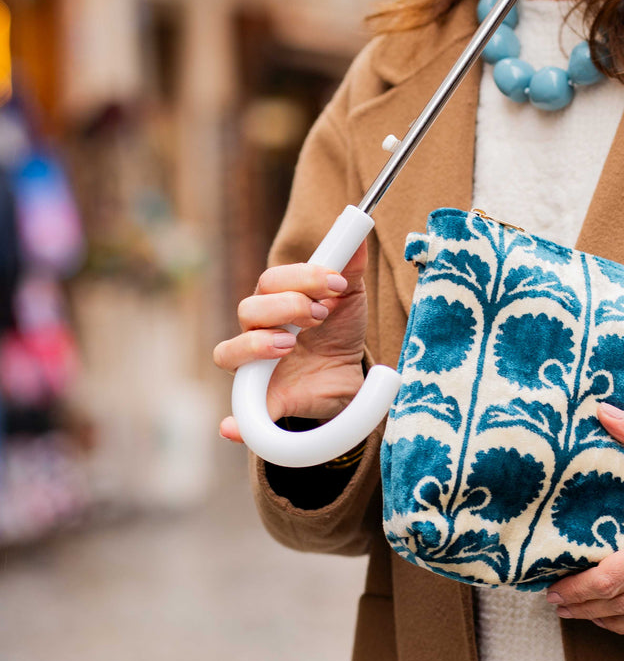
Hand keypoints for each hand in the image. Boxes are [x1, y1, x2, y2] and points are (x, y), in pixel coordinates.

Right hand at [213, 244, 368, 441]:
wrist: (350, 377)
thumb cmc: (338, 332)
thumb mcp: (349, 297)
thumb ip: (348, 267)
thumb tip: (358, 233)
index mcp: (276, 304)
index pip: (271, 281)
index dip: (301, 277)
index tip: (335, 284)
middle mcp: (257, 332)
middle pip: (248, 309)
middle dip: (286, 305)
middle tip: (320, 315)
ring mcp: (255, 369)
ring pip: (228, 352)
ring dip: (257, 343)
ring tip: (290, 344)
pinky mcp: (263, 404)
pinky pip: (241, 416)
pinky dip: (235, 423)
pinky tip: (232, 427)